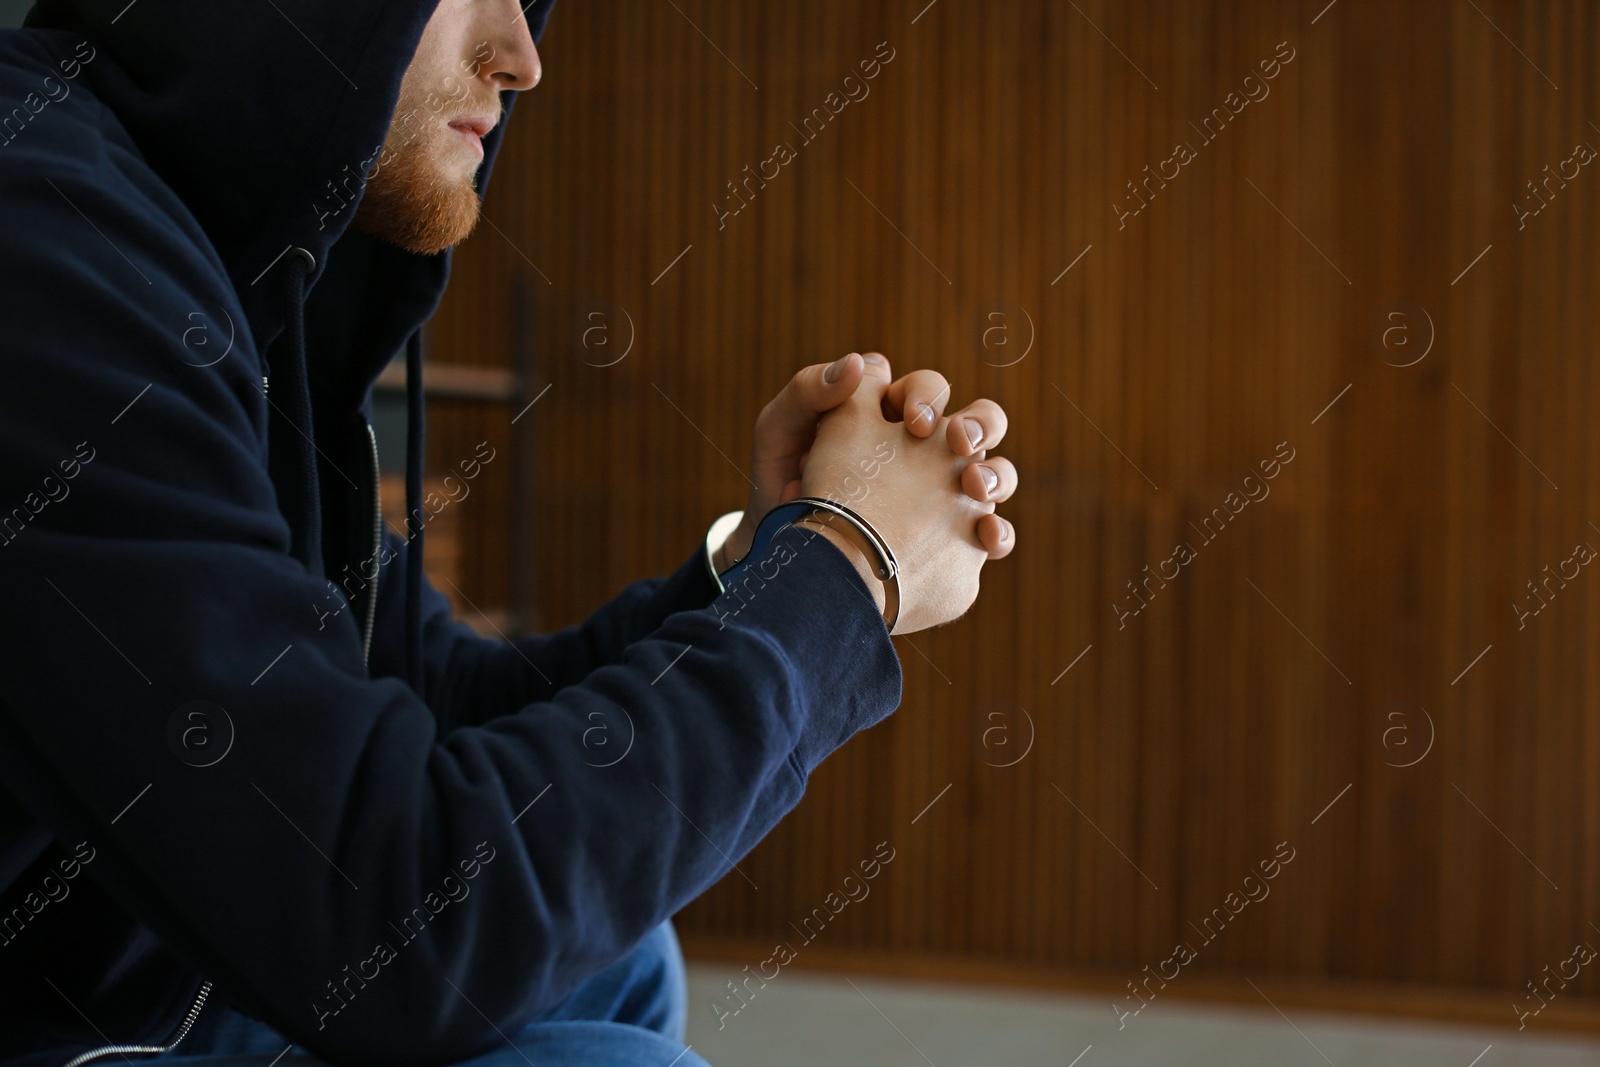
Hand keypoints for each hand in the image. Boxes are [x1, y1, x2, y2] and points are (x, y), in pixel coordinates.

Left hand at [719, 352, 1017, 569]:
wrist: (784, 555)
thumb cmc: (777, 485)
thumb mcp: (779, 430)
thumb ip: (810, 389)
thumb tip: (860, 362)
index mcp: (889, 418)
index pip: (925, 390)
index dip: (928, 397)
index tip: (915, 422)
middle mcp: (925, 453)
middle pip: (977, 424)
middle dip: (981, 425)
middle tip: (959, 442)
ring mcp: (943, 497)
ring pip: (994, 473)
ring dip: (999, 473)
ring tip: (977, 488)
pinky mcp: (952, 542)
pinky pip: (991, 534)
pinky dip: (999, 533)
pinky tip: (988, 536)